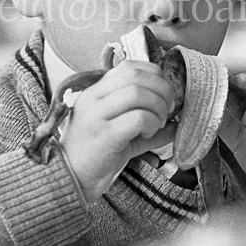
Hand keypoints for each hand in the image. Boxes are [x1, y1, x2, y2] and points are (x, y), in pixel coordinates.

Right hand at [60, 61, 176, 201]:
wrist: (69, 178)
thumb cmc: (95, 154)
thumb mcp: (121, 132)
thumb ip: (146, 124)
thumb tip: (176, 123)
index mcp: (96, 91)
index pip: (128, 67)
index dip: (153, 76)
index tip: (162, 95)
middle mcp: (94, 97)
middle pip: (136, 76)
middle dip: (161, 90)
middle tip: (166, 110)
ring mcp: (97, 114)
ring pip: (138, 93)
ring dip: (157, 107)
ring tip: (156, 124)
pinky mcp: (105, 134)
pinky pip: (137, 117)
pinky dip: (151, 123)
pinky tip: (147, 135)